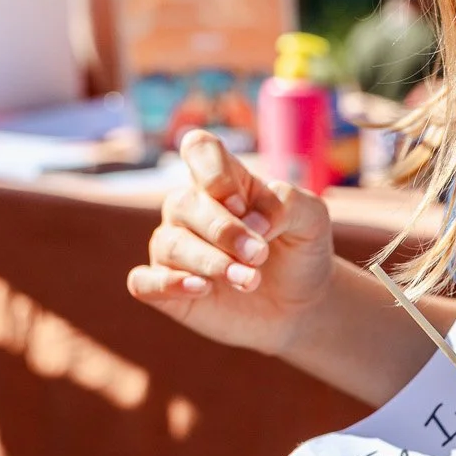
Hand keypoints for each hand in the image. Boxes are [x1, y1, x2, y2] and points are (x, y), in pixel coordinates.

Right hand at [127, 131, 335, 354]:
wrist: (303, 306)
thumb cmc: (301, 252)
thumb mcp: (312, 219)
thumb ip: (286, 203)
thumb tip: (252, 219)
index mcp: (224, 181)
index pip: (199, 149)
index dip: (214, 172)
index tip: (242, 204)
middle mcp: (191, 209)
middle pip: (184, 203)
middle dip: (224, 231)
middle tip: (259, 256)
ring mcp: (176, 247)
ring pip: (170, 244)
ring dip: (211, 262)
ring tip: (249, 281)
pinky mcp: (166, 289)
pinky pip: (143, 282)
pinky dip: (166, 284)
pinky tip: (201, 289)